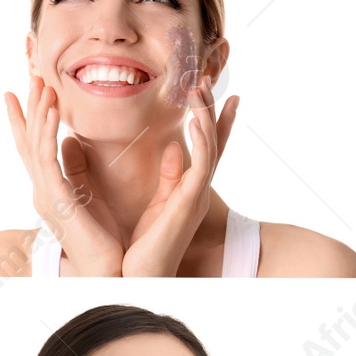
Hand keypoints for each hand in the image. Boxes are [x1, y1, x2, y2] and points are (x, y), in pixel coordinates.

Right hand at [7, 77, 124, 275]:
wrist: (108, 272)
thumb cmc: (106, 242)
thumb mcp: (90, 199)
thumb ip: (80, 171)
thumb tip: (74, 144)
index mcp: (52, 190)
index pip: (36, 148)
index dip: (28, 120)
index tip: (22, 93)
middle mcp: (42, 189)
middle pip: (28, 140)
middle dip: (28, 107)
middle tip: (29, 75)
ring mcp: (45, 192)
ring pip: (35, 142)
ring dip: (38, 110)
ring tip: (42, 83)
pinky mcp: (54, 196)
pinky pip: (47, 155)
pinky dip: (46, 128)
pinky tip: (53, 106)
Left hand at [122, 76, 238, 276]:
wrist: (136, 277)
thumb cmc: (144, 245)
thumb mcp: (155, 203)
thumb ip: (166, 176)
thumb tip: (172, 147)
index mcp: (185, 187)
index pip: (204, 146)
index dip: (215, 119)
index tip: (218, 91)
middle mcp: (195, 188)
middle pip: (213, 140)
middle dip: (213, 109)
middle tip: (208, 78)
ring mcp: (196, 194)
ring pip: (210, 146)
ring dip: (207, 115)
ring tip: (201, 87)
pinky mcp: (190, 202)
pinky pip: (202, 165)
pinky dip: (202, 140)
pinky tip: (196, 118)